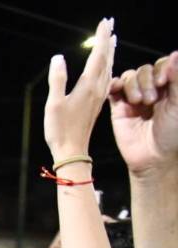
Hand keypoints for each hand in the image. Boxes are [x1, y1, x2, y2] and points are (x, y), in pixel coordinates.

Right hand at [43, 18, 115, 162]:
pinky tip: (107, 66)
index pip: (98, 55)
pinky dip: (108, 66)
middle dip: (108, 40)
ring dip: (110, 52)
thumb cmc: (60, 129)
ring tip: (111, 40)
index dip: (101, 38)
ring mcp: (99, 96)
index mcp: (88, 86)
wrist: (72, 150)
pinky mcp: (97, 103)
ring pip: (109, 68)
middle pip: (107, 58)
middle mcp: (97, 88)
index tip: (104, 22)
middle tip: (110, 24)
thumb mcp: (54, 104)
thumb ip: (57, 79)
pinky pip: (107, 78)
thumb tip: (58, 57)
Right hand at [111, 50, 177, 175]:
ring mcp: (134, 97)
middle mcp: (152, 89)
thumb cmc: (173, 132)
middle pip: (145, 70)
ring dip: (134, 86)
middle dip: (147, 81)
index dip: (161, 69)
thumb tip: (174, 54)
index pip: (163, 65)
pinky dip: (115, 85)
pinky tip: (118, 89)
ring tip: (139, 102)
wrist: (154, 157)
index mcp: (169, 87)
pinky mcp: (119, 107)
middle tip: (151, 100)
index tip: (163, 83)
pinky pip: (113, 89)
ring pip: (130, 77)